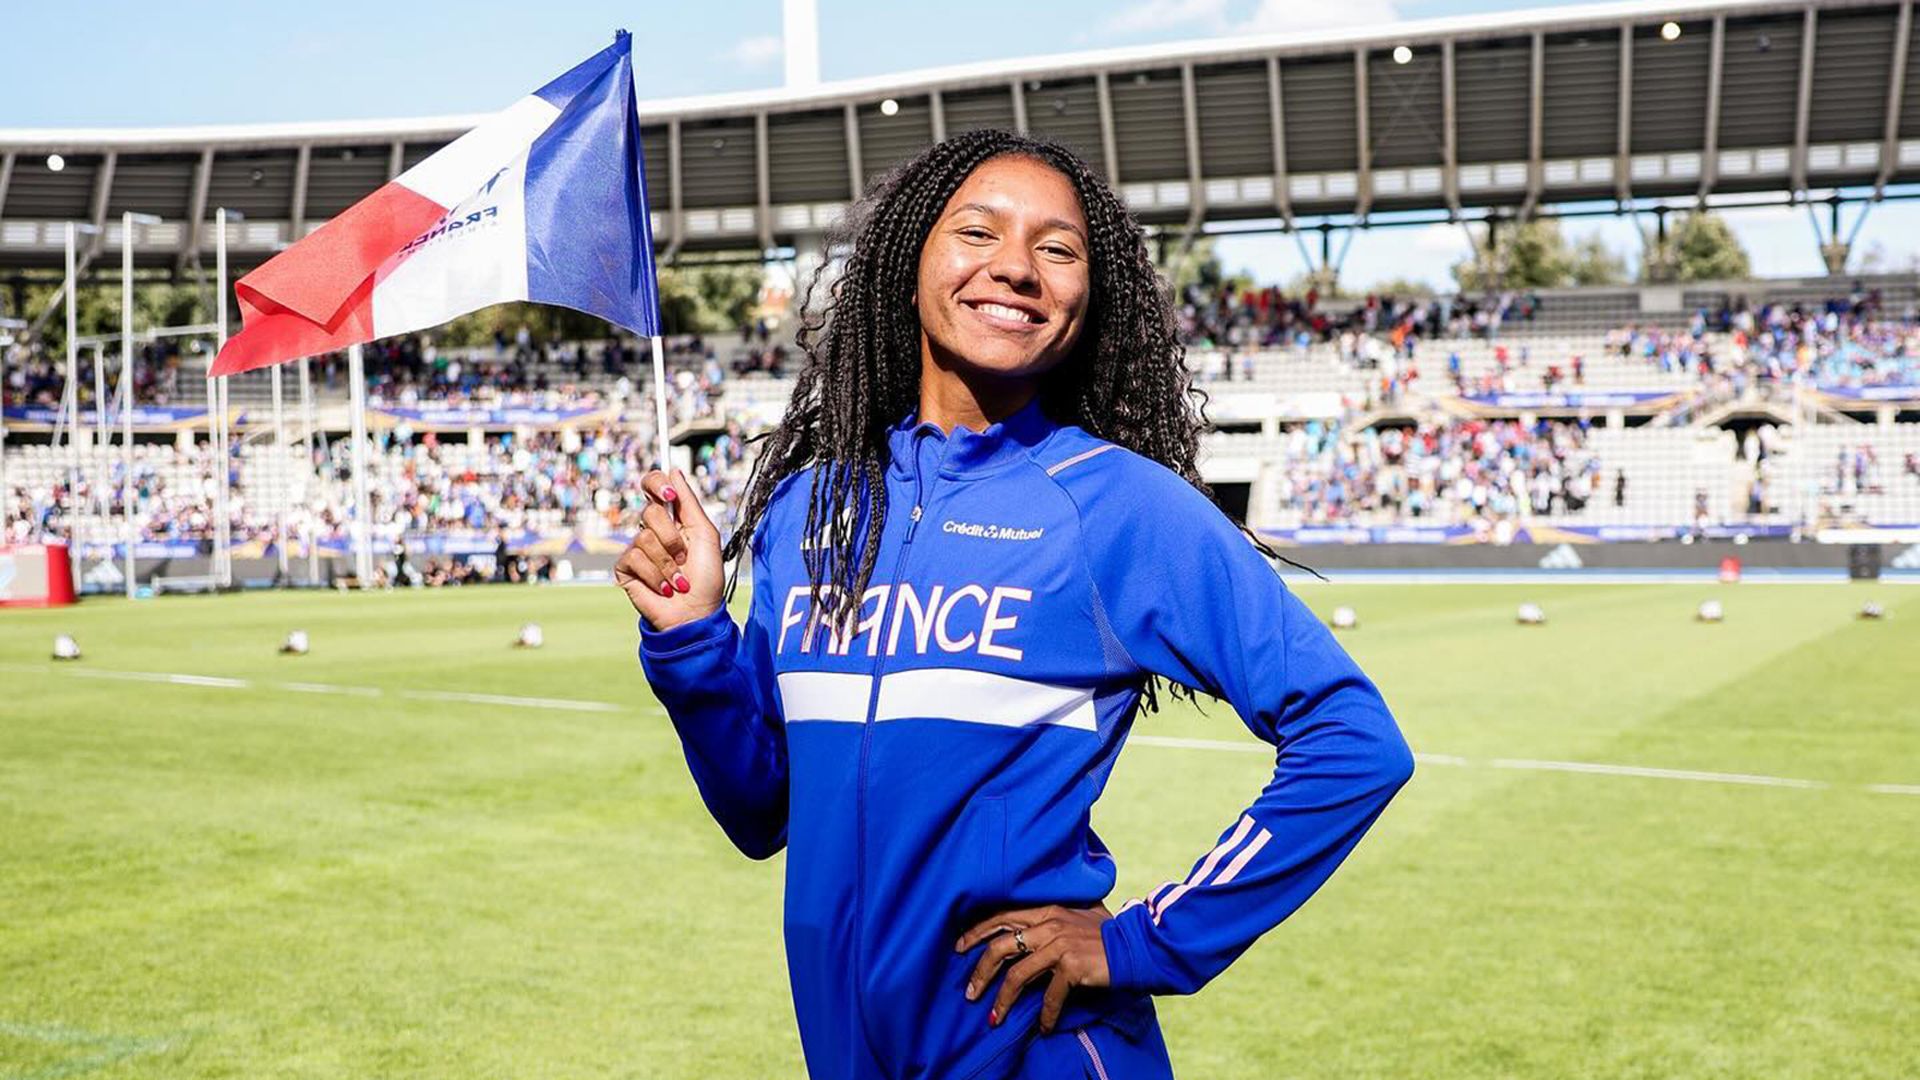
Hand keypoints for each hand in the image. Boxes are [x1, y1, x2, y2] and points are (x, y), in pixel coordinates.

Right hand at [614, 468, 724, 631]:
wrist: (697, 613)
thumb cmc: (706, 577)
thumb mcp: (706, 535)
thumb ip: (689, 503)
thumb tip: (674, 470)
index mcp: (672, 519)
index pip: (653, 486)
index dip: (656, 484)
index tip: (670, 494)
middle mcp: (652, 530)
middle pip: (650, 511)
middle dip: (673, 538)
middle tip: (685, 557)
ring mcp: (637, 550)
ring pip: (644, 538)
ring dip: (668, 563)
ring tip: (679, 581)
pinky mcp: (625, 569)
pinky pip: (633, 558)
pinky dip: (654, 576)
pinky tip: (664, 588)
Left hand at [954, 902, 1113, 1033]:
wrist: (1137, 945)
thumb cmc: (1109, 932)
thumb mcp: (1079, 915)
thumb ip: (1056, 918)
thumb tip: (1034, 929)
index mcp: (1047, 910)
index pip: (1002, 916)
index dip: (977, 932)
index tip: (960, 947)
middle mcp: (1049, 924)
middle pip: (1000, 947)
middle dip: (980, 971)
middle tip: (970, 993)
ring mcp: (1059, 945)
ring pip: (1017, 976)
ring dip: (1002, 1001)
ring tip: (994, 1018)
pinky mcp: (1071, 966)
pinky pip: (1049, 996)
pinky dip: (1044, 1015)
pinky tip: (1042, 1027)